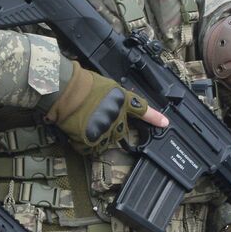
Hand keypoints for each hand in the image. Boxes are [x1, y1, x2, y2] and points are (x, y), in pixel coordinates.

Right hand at [47, 62, 166, 153]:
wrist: (65, 89)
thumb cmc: (82, 82)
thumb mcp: (106, 85)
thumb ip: (115, 98)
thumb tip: (116, 105)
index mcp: (122, 101)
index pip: (142, 110)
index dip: (154, 117)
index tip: (164, 124)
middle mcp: (117, 116)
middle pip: (121, 131)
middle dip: (112, 129)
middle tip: (97, 120)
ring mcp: (105, 128)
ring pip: (107, 141)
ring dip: (98, 137)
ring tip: (85, 125)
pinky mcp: (91, 138)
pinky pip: (92, 149)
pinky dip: (85, 144)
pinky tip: (79, 135)